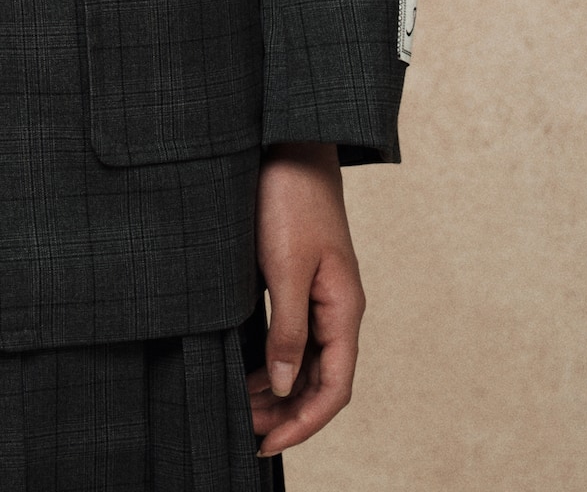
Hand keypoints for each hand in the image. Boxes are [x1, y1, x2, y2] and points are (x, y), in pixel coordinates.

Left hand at [248, 142, 365, 458]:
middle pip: (320, 379)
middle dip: (286, 413)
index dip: (304, 423)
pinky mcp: (299, 276)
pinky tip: (248, 369)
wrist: (288, 140)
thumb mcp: (284, 267)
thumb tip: (286, 385)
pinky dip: (273, 359)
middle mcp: (337, 306)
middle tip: (245, 432)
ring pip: (306, 359)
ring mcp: (320, 292)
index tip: (267, 445)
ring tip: (242, 408)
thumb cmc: (290, 198)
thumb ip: (288, 328)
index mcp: (344, 308)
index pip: (333, 387)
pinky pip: (293, 333)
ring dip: (278, 389)